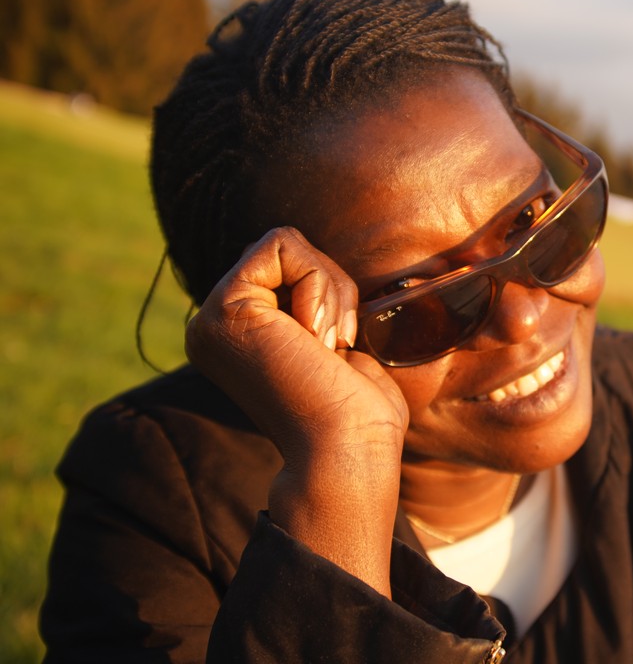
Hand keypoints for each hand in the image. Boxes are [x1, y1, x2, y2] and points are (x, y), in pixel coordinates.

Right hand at [185, 226, 405, 594]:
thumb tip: (321, 286)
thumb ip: (316, 311)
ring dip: (328, 290)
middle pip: (287, 252)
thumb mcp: (337, 348)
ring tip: (324, 348)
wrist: (348, 449)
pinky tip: (313, 337)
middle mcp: (215, 328)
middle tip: (332, 348)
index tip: (338, 349)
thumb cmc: (359, 414)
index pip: (288, 268)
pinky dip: (316, 283)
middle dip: (331, 287)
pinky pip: (281, 244)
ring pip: (286, 245)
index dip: (330, 295)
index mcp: (239, 337)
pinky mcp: (224, 310)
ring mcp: (212, 319)